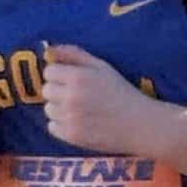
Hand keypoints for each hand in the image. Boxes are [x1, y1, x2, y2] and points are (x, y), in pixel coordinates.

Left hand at [42, 45, 163, 156]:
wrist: (140, 124)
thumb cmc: (121, 92)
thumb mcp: (102, 67)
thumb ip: (74, 55)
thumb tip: (49, 50)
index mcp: (78, 77)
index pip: (49, 72)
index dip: (59, 75)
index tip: (72, 81)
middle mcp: (71, 97)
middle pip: (46, 91)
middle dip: (58, 91)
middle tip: (77, 96)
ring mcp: (70, 118)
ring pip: (48, 110)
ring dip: (59, 109)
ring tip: (79, 110)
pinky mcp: (72, 136)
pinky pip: (52, 127)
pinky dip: (61, 125)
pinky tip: (78, 123)